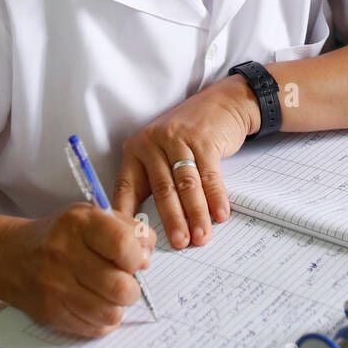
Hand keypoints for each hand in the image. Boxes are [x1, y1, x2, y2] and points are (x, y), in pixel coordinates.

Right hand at [0, 203, 154, 337]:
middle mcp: (64, 254)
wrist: (11, 256)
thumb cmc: (61, 235)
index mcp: (79, 223)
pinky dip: (102, 320)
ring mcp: (56, 287)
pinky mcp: (51, 313)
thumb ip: (128, 229)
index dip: (137, 256)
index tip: (134, 259)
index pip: (123, 245)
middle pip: (120, 286)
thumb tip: (146, 259)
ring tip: (110, 294)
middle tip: (123, 280)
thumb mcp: (93, 216)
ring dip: (118, 306)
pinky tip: (95, 304)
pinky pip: (94, 328)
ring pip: (110, 313)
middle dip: (132, 287)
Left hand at [112, 75, 258, 249]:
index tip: (132, 242)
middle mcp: (153, 142)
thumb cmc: (186, 137)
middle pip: (162, 189)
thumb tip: (146, 228)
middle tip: (180, 244)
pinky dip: (216, 197)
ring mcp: (179, 138)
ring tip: (201, 235)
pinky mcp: (204, 138)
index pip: (126, 187)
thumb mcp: (160, 153)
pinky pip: (209, 174)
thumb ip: (152, 183)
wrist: (220, 104)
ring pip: (186, 184)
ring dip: (196, 214)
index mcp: (135, 150)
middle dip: (172, 221)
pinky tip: (220, 214)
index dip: (128, 216)